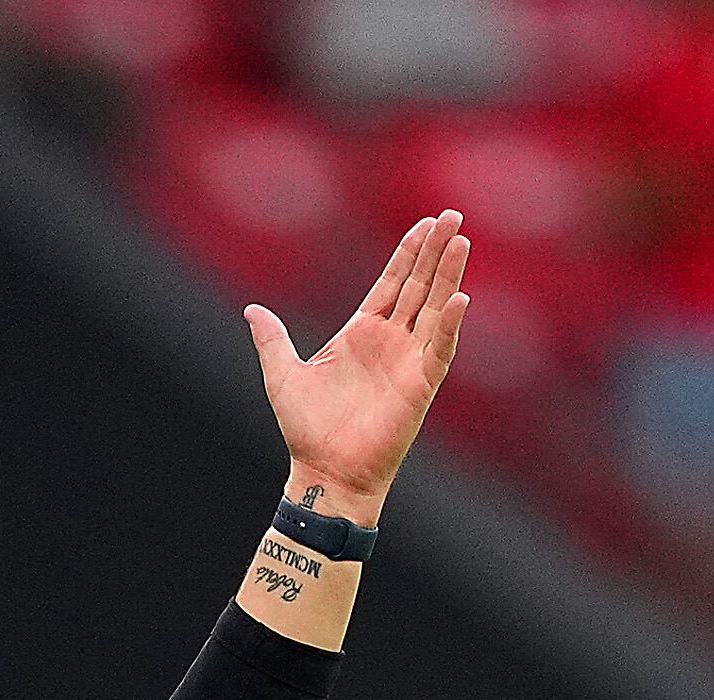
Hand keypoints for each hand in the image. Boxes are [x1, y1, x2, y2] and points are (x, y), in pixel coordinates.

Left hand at [244, 210, 470, 511]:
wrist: (323, 470)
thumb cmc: (307, 429)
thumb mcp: (282, 376)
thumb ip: (272, 340)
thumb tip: (252, 310)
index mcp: (361, 333)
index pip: (392, 283)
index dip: (408, 253)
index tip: (425, 223)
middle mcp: (390, 341)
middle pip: (418, 285)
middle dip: (435, 251)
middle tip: (452, 214)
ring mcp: (408, 361)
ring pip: (435, 308)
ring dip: (449, 275)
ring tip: (461, 240)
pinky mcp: (420, 385)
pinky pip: (439, 349)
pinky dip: (449, 325)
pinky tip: (459, 298)